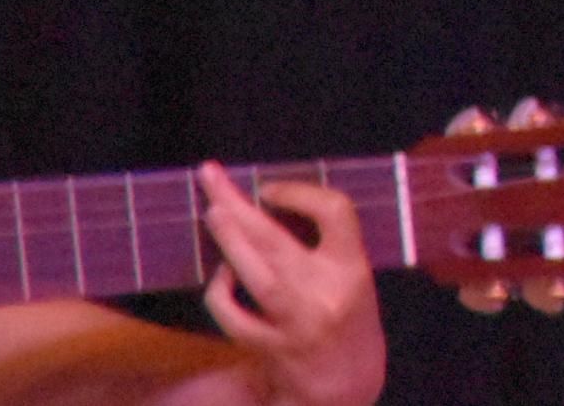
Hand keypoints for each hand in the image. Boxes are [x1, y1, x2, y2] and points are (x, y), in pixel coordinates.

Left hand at [194, 164, 383, 405]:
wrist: (347, 390)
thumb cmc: (350, 325)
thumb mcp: (354, 281)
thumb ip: (326, 247)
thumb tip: (268, 204)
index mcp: (353, 270)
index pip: (335, 213)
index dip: (300, 192)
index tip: (270, 189)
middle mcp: (326, 294)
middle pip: (277, 239)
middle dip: (238, 204)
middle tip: (210, 177)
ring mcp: (296, 323)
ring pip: (255, 275)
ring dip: (228, 240)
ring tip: (211, 212)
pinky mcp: (271, 349)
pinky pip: (235, 316)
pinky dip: (222, 293)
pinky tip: (222, 278)